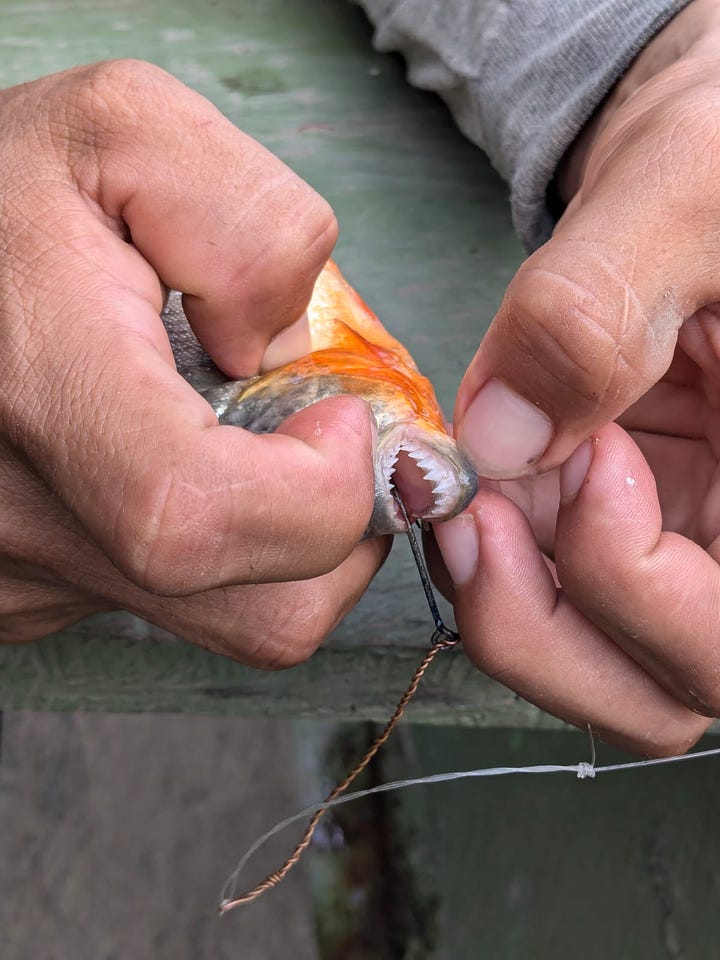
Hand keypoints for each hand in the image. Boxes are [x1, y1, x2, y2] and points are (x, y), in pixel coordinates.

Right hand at [0, 60, 385, 664]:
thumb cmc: (1, 192)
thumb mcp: (128, 128)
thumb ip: (250, 226)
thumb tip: (285, 357)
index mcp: (34, 378)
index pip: (192, 516)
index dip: (317, 491)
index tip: (342, 415)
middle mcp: (14, 508)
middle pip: (256, 609)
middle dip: (349, 526)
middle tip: (340, 434)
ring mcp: (20, 571)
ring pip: (232, 623)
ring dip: (297, 540)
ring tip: (271, 441)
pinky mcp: (32, 596)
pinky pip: (174, 609)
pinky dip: (224, 545)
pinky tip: (186, 461)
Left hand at [435, 0, 719, 753]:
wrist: (697, 176)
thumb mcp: (687, 193)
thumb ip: (597, 308)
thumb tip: (503, 436)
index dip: (637, 579)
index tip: (587, 454)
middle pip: (657, 695)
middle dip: (546, 626)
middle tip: (479, 520)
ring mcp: (671, 550)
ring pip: (593, 671)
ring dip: (505, 612)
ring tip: (464, 507)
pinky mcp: (607, 529)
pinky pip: (542, 599)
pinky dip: (488, 573)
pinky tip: (466, 492)